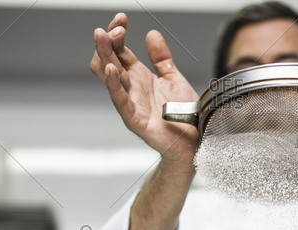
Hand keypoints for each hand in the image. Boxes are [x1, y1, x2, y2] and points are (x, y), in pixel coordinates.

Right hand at [90, 13, 199, 166]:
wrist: (194, 143)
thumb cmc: (183, 116)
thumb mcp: (174, 79)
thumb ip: (162, 58)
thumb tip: (151, 34)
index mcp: (139, 77)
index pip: (119, 50)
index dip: (117, 33)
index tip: (121, 19)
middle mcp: (131, 88)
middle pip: (108, 59)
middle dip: (107, 41)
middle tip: (114, 28)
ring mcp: (131, 103)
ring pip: (109, 76)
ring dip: (104, 55)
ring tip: (104, 39)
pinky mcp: (135, 120)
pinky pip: (120, 101)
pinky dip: (113, 84)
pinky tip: (111, 69)